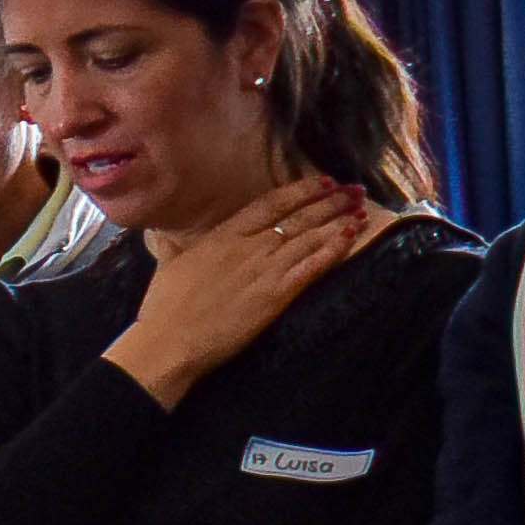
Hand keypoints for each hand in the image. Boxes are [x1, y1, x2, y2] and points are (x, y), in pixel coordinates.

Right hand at [105, 179, 376, 408]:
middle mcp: (248, 246)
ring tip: (361, 209)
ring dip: (340, 220)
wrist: (168, 343)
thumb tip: (169, 237)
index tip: (323, 182)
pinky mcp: (276, 294)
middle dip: (331, 201)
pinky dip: (335, 248)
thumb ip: (179, 247)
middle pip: (299, 216)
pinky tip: (352, 236)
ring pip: (311, 236)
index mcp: (223, 236)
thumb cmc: (163, 309)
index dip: (301, 190)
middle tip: (355, 190)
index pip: (271, 203)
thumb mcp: (170, 265)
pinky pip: (313, 265)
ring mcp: (264, 269)